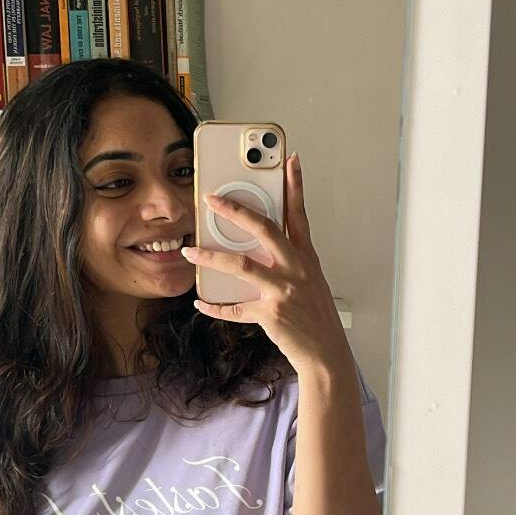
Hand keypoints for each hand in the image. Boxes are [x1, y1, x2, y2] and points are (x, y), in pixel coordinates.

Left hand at [182, 152, 347, 378]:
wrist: (326, 353)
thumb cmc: (316, 317)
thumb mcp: (309, 282)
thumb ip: (286, 261)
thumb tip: (254, 247)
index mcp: (306, 258)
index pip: (299, 214)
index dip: (295, 185)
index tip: (289, 160)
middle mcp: (296, 269)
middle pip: (265, 229)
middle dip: (236, 211)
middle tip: (212, 199)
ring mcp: (283, 291)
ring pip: (241, 265)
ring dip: (210, 257)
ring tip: (189, 252)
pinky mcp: (271, 314)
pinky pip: (234, 309)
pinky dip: (214, 306)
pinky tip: (200, 302)